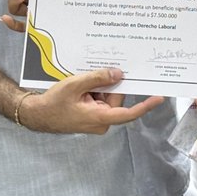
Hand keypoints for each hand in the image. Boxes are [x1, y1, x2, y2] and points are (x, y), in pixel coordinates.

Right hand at [20, 67, 162, 134]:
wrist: (38, 114)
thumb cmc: (54, 102)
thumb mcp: (75, 85)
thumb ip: (98, 78)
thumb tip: (119, 74)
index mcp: (100, 117)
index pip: (128, 113)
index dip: (145, 105)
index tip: (159, 98)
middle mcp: (102, 121)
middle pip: (116, 98)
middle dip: (107, 85)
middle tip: (91, 77)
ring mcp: (98, 120)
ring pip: (108, 98)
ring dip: (99, 88)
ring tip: (81, 84)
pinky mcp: (93, 116)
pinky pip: (101, 100)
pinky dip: (94, 92)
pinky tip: (81, 88)